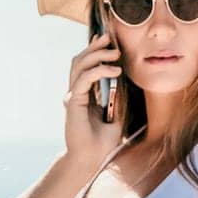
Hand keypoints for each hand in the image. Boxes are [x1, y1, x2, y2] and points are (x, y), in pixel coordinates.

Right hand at [62, 30, 124, 164]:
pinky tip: (114, 70)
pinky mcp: (72, 102)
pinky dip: (99, 71)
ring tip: (114, 52)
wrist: (90, 159)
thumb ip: (118, 98)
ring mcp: (72, 96)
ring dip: (96, 54)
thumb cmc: (102, 143)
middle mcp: (75, 93)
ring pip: (79, 65)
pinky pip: (83, 79)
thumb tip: (125, 79)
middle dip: (94, 47)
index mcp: (84, 95)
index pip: (85, 66)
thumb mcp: (117, 116)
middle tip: (109, 37)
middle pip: (80, 61)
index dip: (94, 51)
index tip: (108, 40)